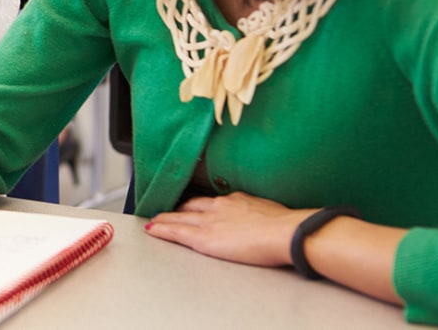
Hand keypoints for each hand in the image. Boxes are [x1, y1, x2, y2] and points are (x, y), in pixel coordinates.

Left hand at [144, 191, 310, 266]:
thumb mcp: (270, 211)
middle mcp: (218, 207)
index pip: (209, 201)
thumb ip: (259, 214)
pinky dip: (162, 230)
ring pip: (179, 218)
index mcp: (235, 200)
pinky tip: (152, 229)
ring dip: (164, 219)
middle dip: (177, 210)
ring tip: (154, 221)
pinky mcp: (203, 237)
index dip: (196, 205)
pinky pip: (176, 232)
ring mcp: (209, 221)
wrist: (284, 232)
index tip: (190, 207)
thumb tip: (264, 219)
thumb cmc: (285, 225)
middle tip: (166, 213)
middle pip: (190, 207)